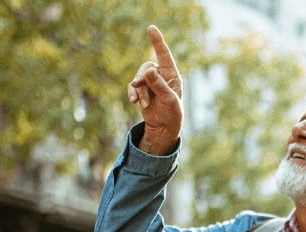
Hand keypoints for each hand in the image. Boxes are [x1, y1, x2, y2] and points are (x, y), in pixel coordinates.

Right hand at [127, 25, 181, 154]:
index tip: (151, 28)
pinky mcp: (142, 90)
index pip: (164, 55)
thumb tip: (147, 71)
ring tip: (143, 103)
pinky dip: (132, 93)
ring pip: (138, 77)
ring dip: (138, 90)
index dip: (157, 42)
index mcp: (172, 76)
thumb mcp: (168, 99)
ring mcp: (151, 83)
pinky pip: (132, 86)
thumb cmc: (172, 114)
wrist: (164, 128)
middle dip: (142, 78)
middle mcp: (161, 76)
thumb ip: (158, 85)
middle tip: (139, 86)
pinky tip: (133, 102)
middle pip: (146, 67)